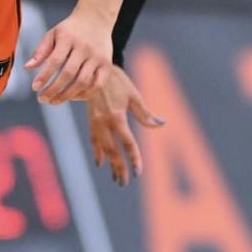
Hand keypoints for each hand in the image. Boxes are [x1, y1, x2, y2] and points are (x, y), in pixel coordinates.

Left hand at [25, 8, 113, 104]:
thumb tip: (27, 68)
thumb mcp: (53, 34)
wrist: (96, 18)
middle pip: (69, 73)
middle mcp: (84, 47)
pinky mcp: (107, 65)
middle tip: (42, 99)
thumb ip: (41, 50)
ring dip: (67, 95)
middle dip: (54, 89)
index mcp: (68, 38)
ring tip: (53, 101)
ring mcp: (98, 57)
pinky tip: (72, 97)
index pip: (55, 60)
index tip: (34, 88)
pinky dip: (84, 94)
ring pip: (83, 82)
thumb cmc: (70, 30)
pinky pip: (97, 85)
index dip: (44, 76)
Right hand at [85, 65, 163, 185]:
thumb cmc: (117, 80)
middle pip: (113, 150)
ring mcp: (95, 122)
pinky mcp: (91, 120)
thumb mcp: (133, 94)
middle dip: (119, 167)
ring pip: (103, 148)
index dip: (134, 158)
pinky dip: (97, 152)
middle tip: (124, 182)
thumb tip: (161, 124)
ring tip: (115, 178)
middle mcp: (104, 122)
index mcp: (117, 116)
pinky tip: (100, 163)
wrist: (94, 69)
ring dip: (109, 164)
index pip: (127, 143)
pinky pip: (93, 140)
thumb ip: (145, 113)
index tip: (138, 172)